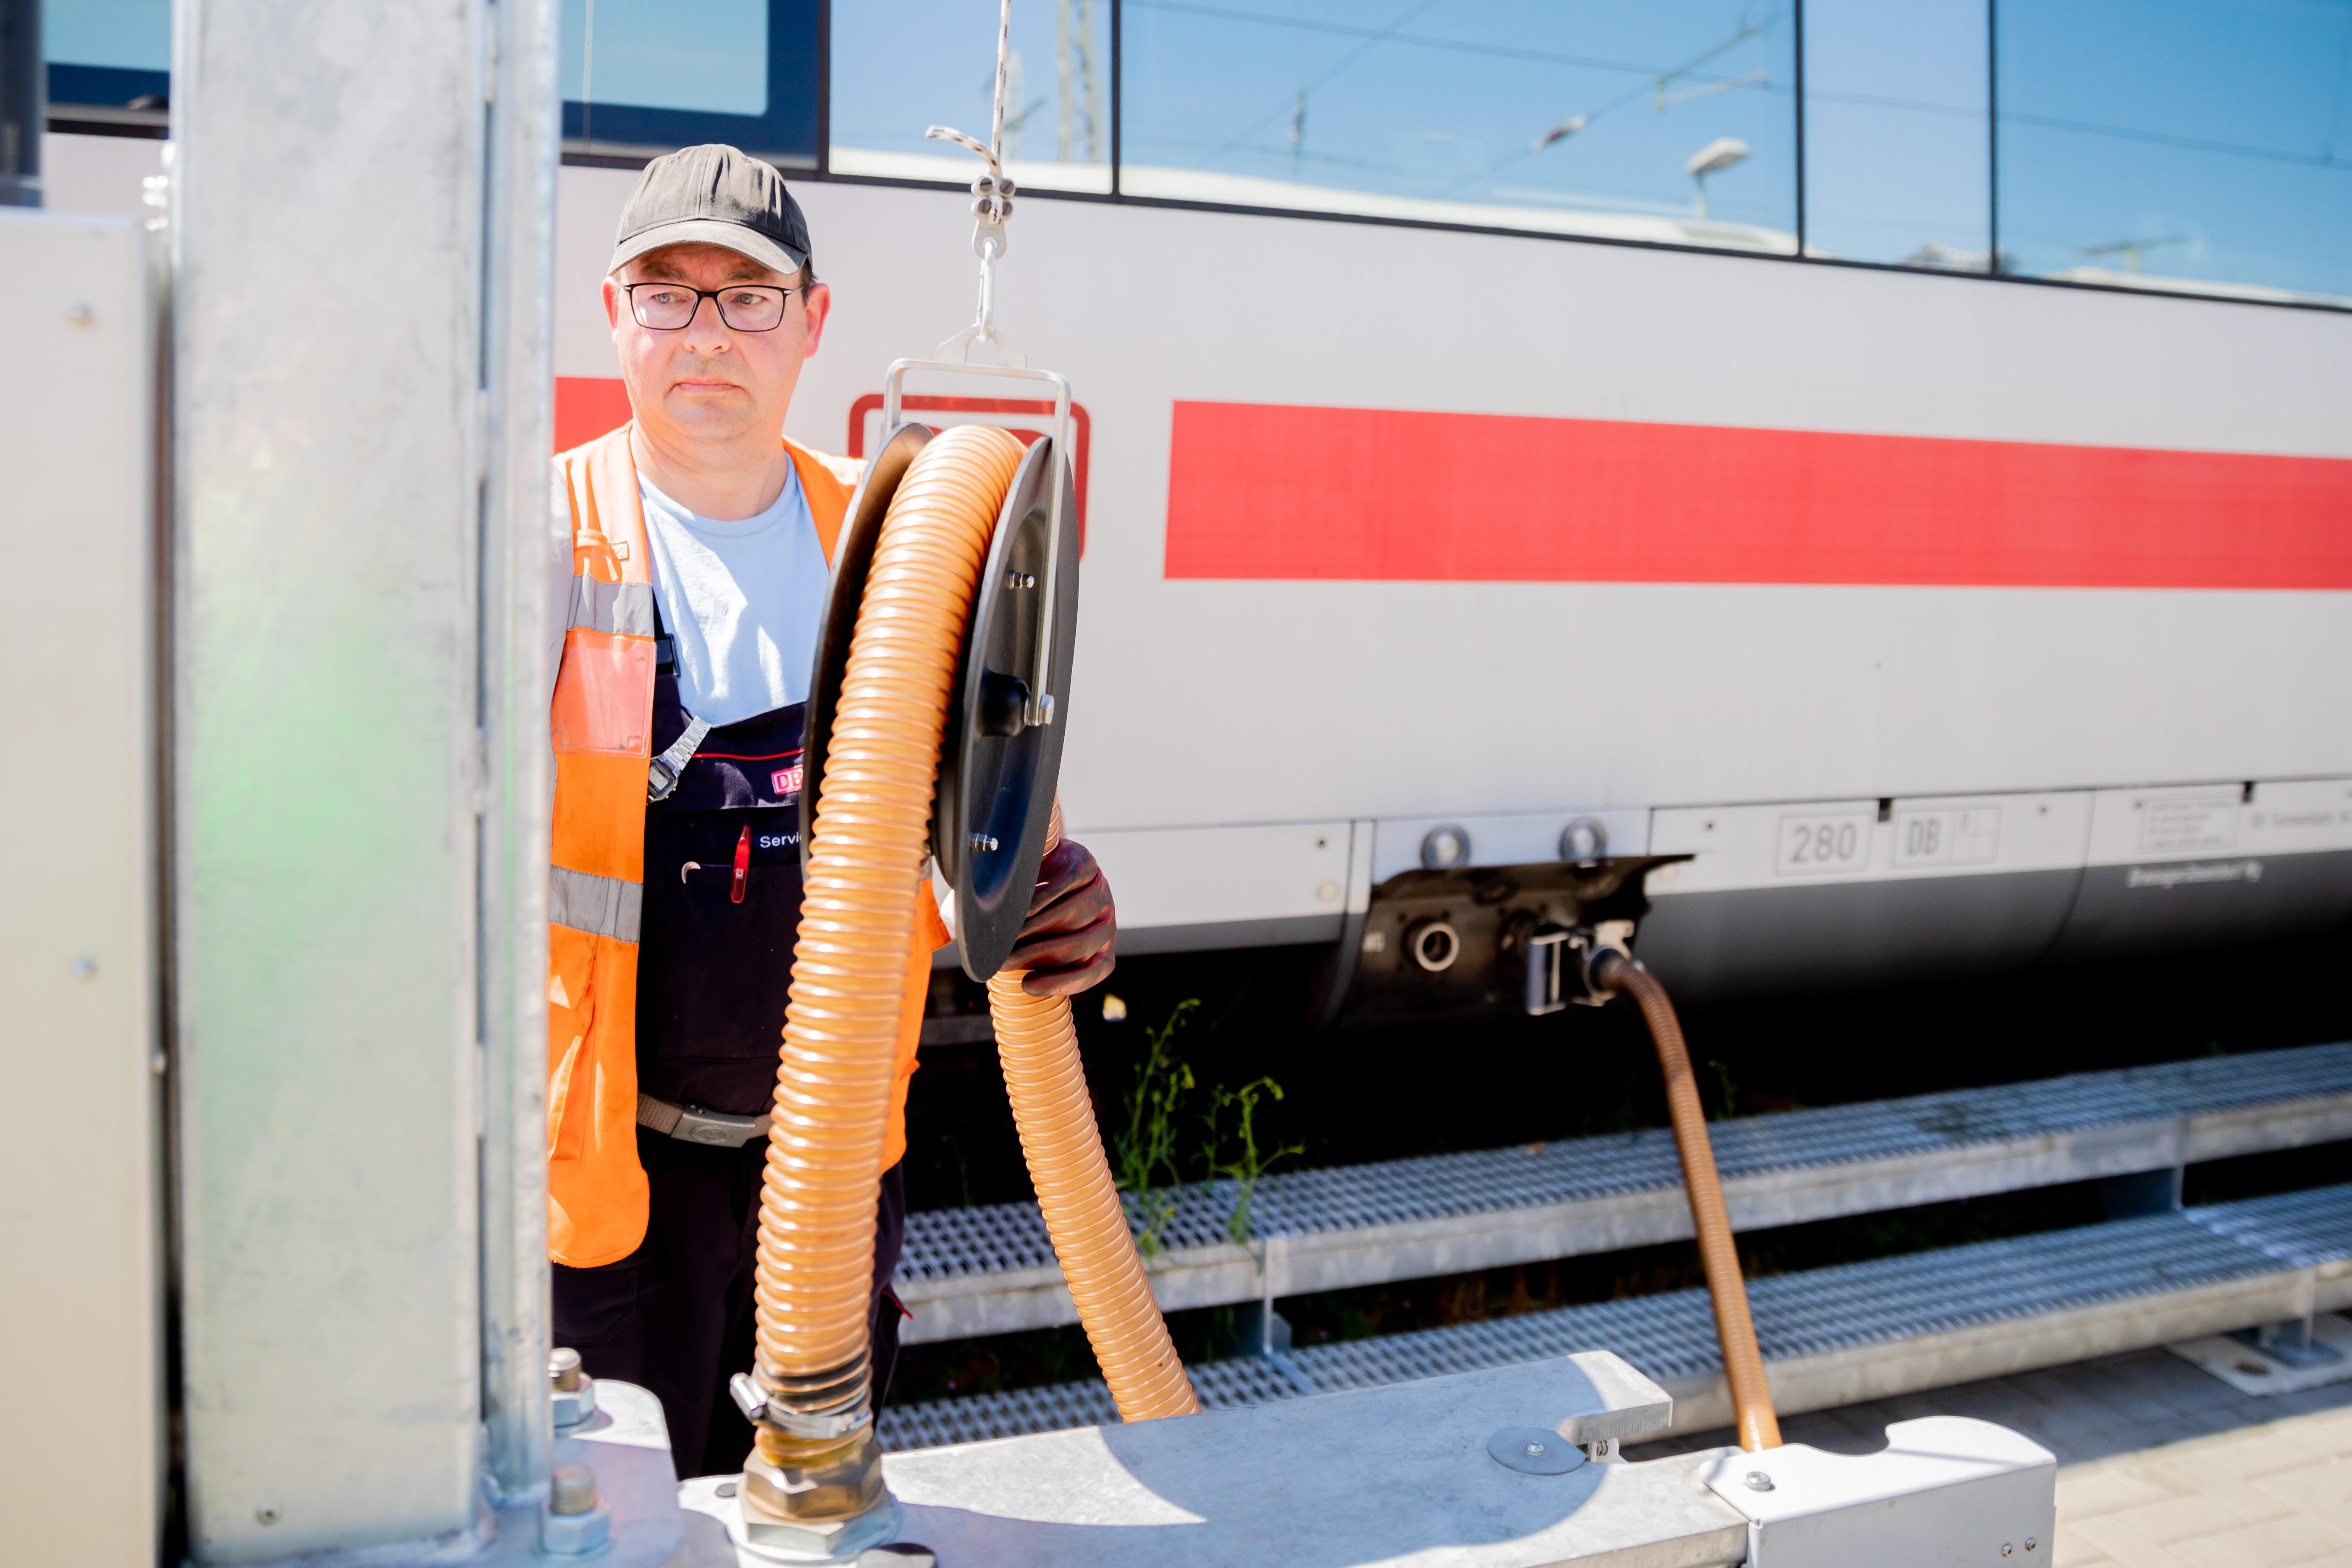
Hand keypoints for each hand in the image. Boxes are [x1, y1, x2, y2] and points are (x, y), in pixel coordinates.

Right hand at [1009, 838, 1115, 995]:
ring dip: (1036, 927)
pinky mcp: (1087, 866)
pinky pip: (1068, 884)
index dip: (1063, 981)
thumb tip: (999, 970)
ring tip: (1008, 935)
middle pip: (1079, 944)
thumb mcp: (1038, 942)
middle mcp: (1105, 920)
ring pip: (1072, 913)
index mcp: (1102, 945)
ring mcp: (1100, 892)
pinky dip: (1044, 898)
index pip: (1097, 969)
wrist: (1043, 865)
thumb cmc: (1038, 915)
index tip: (1028, 985)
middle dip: (1037, 954)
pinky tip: (1024, 908)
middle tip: (1004, 960)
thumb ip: (1031, 958)